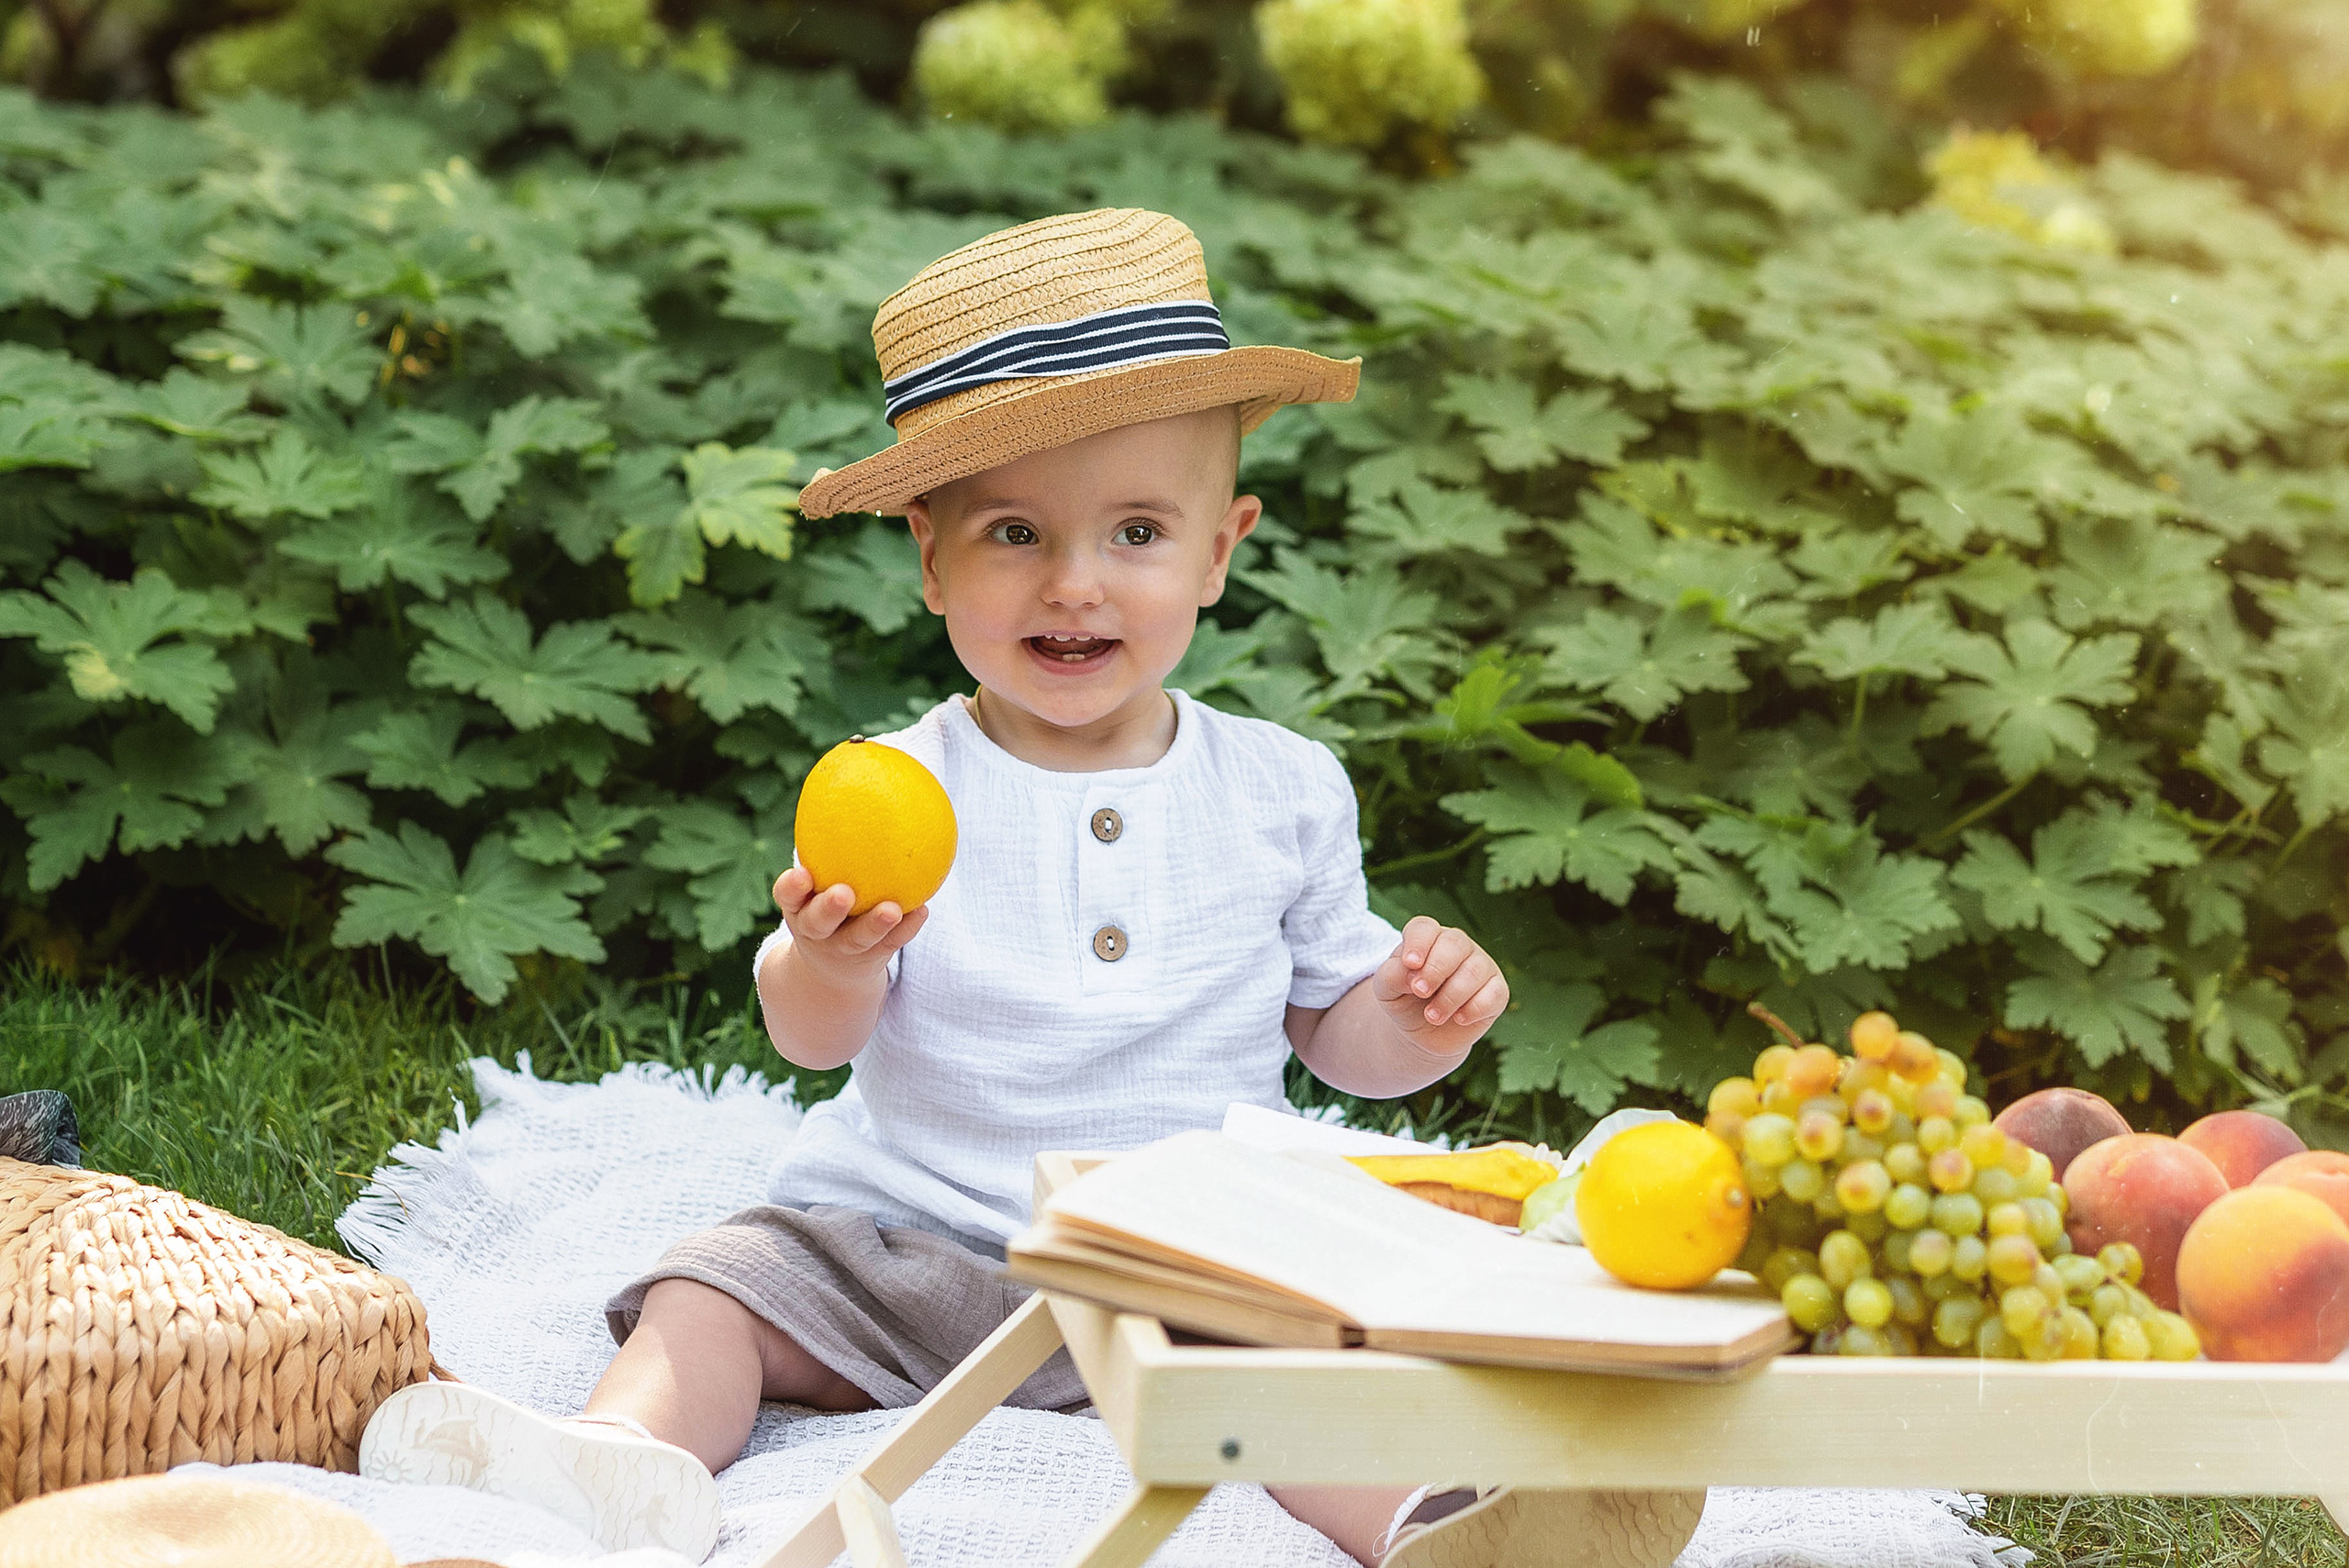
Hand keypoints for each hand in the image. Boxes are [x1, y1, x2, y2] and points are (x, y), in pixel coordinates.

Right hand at [770, 866, 927, 985]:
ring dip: (874, 925)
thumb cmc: (825, 912)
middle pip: (817, 923)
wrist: (831, 973)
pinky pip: (889, 943)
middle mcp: (816, 933)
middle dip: (828, 909)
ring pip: (857, 939)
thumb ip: (827, 853)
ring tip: (892, 910)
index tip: (801, 874)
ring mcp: (843, 950)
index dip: (791, 888)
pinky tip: (922, 910)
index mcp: (798, 910)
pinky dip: (906, 929)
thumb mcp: (813, 891)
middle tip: (843, 894)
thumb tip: (844, 784)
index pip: (787, 897)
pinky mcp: (871, 958)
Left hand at [1372, 915, 1507, 1057]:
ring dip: (1450, 996)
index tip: (1410, 964)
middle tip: (1420, 992)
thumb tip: (1412, 969)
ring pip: (1474, 970)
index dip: (1418, 943)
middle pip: (1454, 943)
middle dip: (1435, 969)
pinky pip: (1494, 993)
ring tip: (1432, 1016)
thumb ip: (1392, 974)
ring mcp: (1480, 966)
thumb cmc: (1404, 1001)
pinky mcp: (1496, 991)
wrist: (1422, 1033)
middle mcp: (1457, 946)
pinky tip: (1458, 1018)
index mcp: (1428, 938)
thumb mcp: (1387, 990)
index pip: (1425, 928)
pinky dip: (1474, 1008)